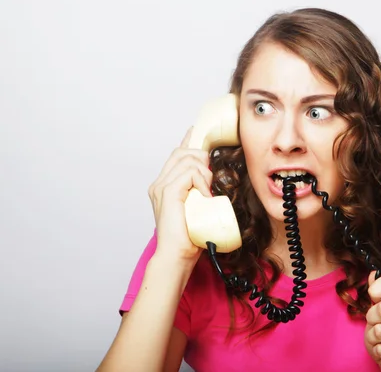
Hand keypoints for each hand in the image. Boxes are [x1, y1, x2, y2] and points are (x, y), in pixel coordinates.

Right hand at [147, 126, 212, 261]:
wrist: (176, 256)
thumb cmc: (189, 237)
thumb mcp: (197, 208)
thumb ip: (200, 193)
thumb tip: (213, 182)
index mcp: (163, 186)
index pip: (176, 155)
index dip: (188, 141)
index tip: (196, 131)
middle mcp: (159, 184)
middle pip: (182, 152)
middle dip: (201, 158)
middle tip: (210, 178)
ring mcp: (161, 187)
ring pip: (187, 160)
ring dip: (204, 173)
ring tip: (207, 192)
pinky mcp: (167, 192)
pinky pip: (189, 173)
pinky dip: (201, 181)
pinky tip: (204, 195)